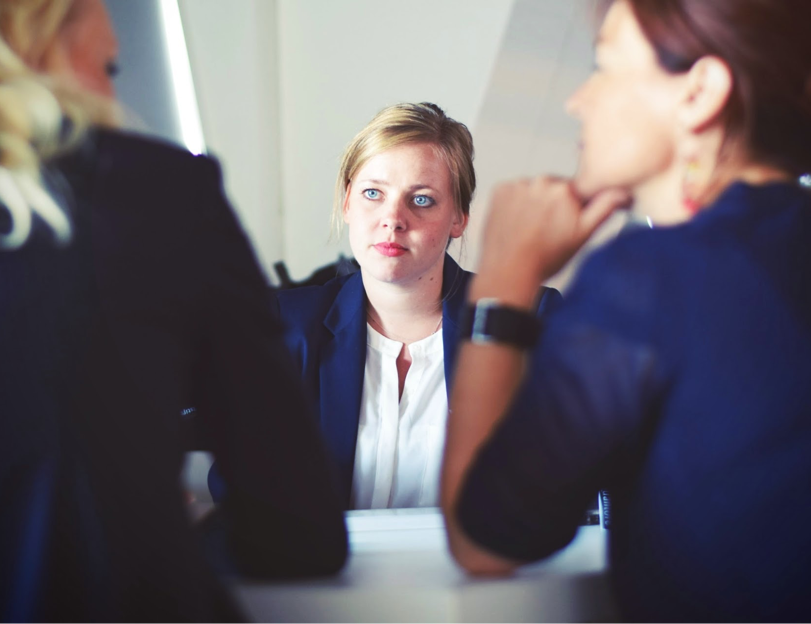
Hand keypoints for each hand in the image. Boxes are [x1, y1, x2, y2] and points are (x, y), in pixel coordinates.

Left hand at [475, 177, 628, 303]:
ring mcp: (518, 185)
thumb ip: (604, 208)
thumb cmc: (545, 258)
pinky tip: (516, 223)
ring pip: (533, 190)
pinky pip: (513, 191)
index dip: (572, 208)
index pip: (576, 190)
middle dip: (553, 204)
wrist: (509, 271)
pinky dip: (514, 203)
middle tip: (547, 230)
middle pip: (553, 188)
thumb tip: (623, 192)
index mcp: (565, 189)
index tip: (565, 222)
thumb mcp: (583, 235)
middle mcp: (541, 181)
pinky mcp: (499, 190)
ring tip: (530, 229)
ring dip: (533, 203)